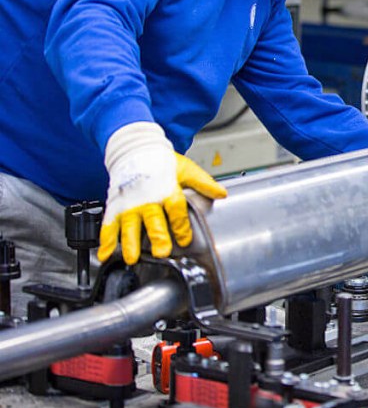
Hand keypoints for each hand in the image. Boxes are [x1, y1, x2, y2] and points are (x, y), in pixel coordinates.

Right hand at [98, 122, 226, 263]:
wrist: (134, 149)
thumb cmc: (161, 162)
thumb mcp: (185, 169)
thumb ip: (203, 183)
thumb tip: (222, 194)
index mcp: (166, 189)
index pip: (176, 210)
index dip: (182, 225)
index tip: (184, 239)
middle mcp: (147, 199)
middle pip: (153, 220)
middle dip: (157, 237)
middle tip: (161, 252)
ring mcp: (129, 204)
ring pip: (129, 226)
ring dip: (130, 243)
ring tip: (131, 258)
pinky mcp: (115, 207)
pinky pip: (108, 226)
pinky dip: (105, 241)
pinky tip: (104, 255)